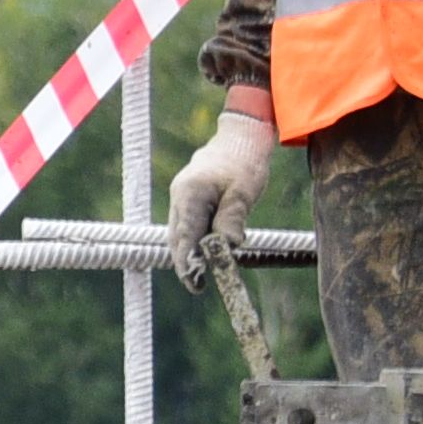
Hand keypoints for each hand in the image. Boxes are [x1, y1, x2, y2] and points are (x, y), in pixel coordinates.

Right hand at [163, 105, 279, 284]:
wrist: (240, 138)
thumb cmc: (244, 162)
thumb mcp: (244, 191)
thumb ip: (233, 218)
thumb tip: (228, 246)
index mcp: (191, 193)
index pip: (186, 235)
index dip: (188, 262)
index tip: (195, 283)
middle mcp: (180, 196)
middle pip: (177, 237)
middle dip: (185, 262)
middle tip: (198, 285)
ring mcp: (181, 197)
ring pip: (180, 233)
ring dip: (189, 253)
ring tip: (202, 274)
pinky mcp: (188, 199)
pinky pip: (187, 225)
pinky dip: (194, 241)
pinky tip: (205, 253)